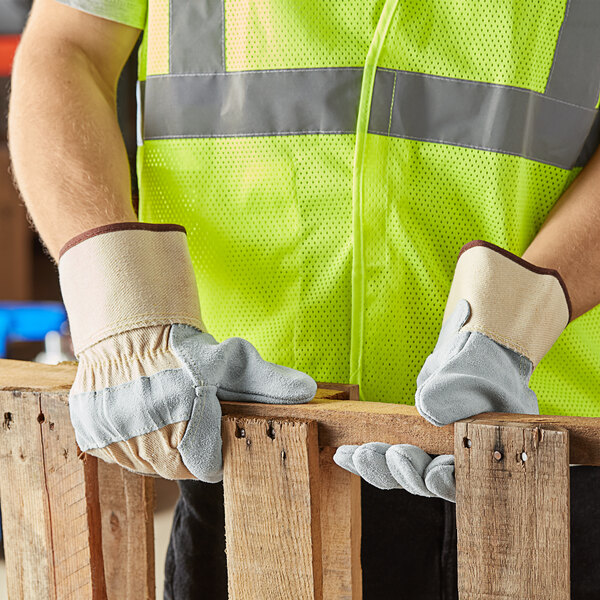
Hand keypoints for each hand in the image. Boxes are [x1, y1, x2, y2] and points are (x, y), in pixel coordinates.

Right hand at [60, 223, 315, 480]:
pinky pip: (122, 456)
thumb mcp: (233, 362)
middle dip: (189, 445)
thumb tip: (307, 391)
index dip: (214, 445)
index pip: (209, 465)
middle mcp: (147, 435)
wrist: (131, 333)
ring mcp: (116, 438)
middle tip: (187, 411)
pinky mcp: (94, 437)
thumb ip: (269, 382)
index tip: (210, 423)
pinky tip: (139, 413)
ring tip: (163, 409)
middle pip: (180, 468)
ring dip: (160, 445)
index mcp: (186, 419)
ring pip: (150, 465)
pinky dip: (132, 442)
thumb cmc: (189, 351)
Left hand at [334, 241, 569, 501]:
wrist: (466, 356)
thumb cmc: (479, 363)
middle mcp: (460, 464)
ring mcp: (432, 457)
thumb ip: (455, 391)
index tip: (436, 472)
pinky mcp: (409, 447)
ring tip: (359, 455)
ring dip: (382, 466)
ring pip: (405, 474)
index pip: (470, 479)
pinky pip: (386, 458)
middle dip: (409, 472)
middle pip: (431, 482)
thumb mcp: (473, 370)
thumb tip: (430, 408)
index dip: (450, 481)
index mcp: (487, 452)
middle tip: (394, 454)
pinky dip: (366, 457)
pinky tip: (345, 454)